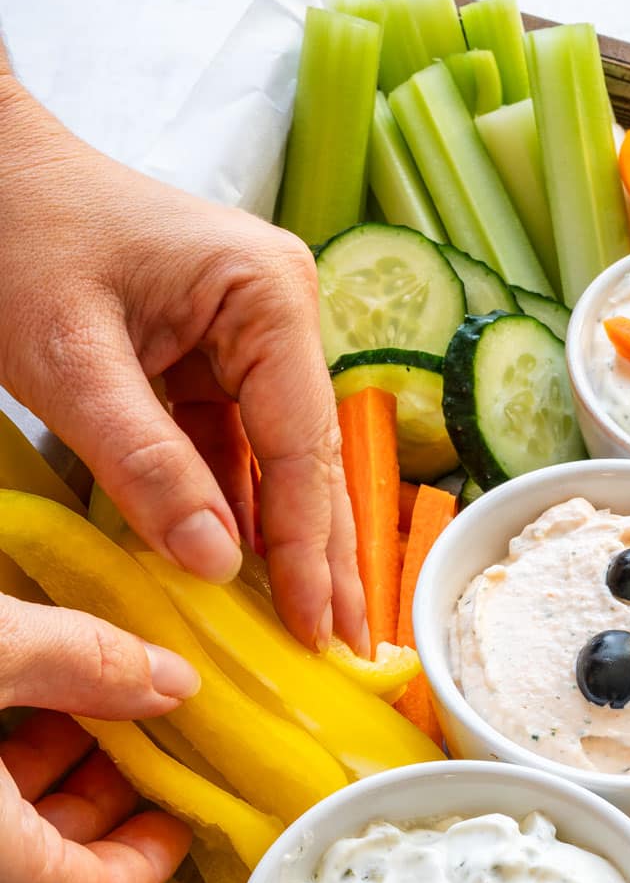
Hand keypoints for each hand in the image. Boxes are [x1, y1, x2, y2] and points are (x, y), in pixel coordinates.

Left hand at [0, 70, 366, 653]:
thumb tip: (216, 566)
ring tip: (313, 627)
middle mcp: (279, 313)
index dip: (306, 546)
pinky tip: (250, 573)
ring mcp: (249, 337)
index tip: (315, 629)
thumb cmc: (16, 232)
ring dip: (285, 544)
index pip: (300, 444)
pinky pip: (233, 450)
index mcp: (268, 294)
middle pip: (309, 460)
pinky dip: (236, 511)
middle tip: (344, 650)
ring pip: (277, 463)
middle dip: (321, 556)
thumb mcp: (68, 357)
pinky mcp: (214, 359)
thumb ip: (144, 462)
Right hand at [0, 597, 194, 882]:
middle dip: (102, 799)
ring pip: (2, 836)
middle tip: (143, 732)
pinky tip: (10, 697)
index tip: (183, 812)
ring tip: (78, 700)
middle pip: (45, 867)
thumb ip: (78, 661)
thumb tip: (174, 682)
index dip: (149, 859)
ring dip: (42, 778)